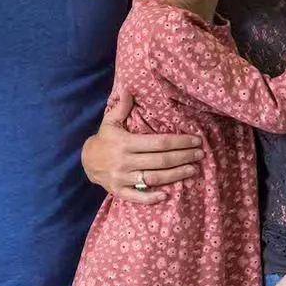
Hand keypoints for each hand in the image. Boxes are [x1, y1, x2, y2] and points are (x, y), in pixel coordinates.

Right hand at [83, 85, 202, 204]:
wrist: (85, 161)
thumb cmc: (104, 139)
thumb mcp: (110, 122)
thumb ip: (121, 107)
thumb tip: (128, 88)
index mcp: (125, 143)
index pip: (158, 143)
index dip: (179, 141)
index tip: (195, 140)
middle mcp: (124, 161)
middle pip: (160, 161)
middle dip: (183, 157)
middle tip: (200, 154)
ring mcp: (121, 178)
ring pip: (153, 178)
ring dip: (175, 175)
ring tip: (193, 170)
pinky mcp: (118, 191)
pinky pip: (137, 197)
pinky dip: (151, 198)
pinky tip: (167, 195)